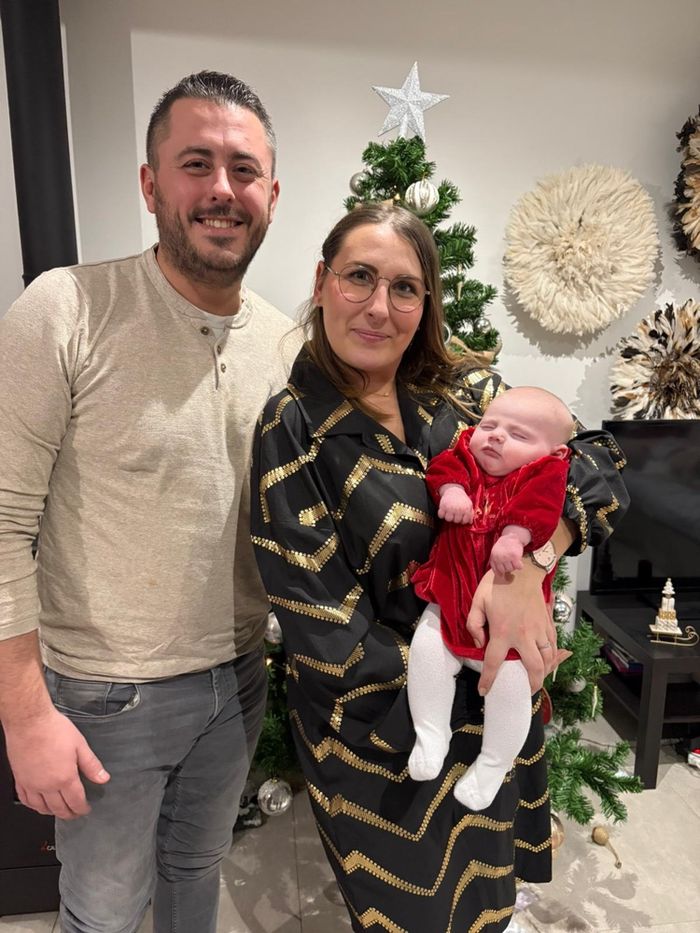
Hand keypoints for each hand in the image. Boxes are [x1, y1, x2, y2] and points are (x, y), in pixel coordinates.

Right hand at [4, 707, 109, 819]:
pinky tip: (38, 803)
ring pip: (41, 808)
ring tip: (59, 811)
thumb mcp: (80, 745)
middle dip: (69, 814)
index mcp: (65, 778)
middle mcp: (47, 785)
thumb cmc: (53, 729)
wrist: (30, 722)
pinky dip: (34, 806)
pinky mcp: (20, 779)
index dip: (82, 809)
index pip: (76, 801)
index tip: (86, 809)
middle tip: (75, 813)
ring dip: (52, 812)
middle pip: (59, 809)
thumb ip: (91, 765)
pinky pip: (26, 800)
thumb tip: (103, 778)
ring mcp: (31, 784)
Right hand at [437, 485, 472, 523]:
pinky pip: (440, 515)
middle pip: (456, 521)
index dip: (462, 520)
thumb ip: (470, 514)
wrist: (454, 490)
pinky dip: (441, 514)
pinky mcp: (443, 506)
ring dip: (448, 516)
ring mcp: (450, 507)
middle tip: (455, 512)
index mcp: (466, 509)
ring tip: (449, 512)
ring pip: (448, 519)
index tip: (461, 516)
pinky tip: (444, 511)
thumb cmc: (462, 499)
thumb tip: (470, 522)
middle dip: (455, 518)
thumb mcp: (469, 505)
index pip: (464, 521)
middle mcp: (458, 509)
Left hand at [466, 568, 570, 694]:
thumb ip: (474, 625)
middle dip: (531, 684)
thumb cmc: (497, 585)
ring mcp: (539, 630)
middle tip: (527, 691)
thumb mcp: (477, 602)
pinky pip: (553, 645)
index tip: (484, 691)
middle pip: (533, 668)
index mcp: (503, 632)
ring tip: (539, 678)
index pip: (494, 662)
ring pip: (548, 659)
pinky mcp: (548, 623)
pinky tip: (549, 660)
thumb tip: (479, 643)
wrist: (522, 570)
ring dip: (545, 671)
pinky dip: (553, 656)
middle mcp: (524, 635)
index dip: (488, 680)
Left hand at [489, 535, 524, 574]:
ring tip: (514, 560)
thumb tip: (500, 576)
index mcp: (493, 557)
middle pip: (505, 570)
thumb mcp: (495, 553)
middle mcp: (499, 558)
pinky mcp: (515, 556)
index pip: (497, 570)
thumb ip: (495, 563)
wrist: (511, 537)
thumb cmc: (503, 546)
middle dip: (508, 568)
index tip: (504, 574)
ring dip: (514, 566)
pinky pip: (518, 567)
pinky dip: (520, 566)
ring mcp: (507, 557)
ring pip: (512, 569)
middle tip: (510, 562)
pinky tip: (519, 561)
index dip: (501, 573)